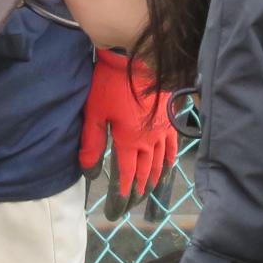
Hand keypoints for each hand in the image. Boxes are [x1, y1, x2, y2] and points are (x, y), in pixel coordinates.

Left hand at [80, 50, 178, 221]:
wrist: (137, 55)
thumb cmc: (111, 82)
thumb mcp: (95, 113)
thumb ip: (92, 144)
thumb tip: (89, 171)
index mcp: (130, 141)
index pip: (126, 175)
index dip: (122, 193)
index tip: (118, 207)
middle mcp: (150, 141)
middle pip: (145, 172)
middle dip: (137, 191)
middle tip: (131, 203)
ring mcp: (163, 130)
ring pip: (161, 162)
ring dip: (154, 179)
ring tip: (148, 191)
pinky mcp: (170, 118)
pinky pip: (173, 145)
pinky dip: (170, 159)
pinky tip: (168, 166)